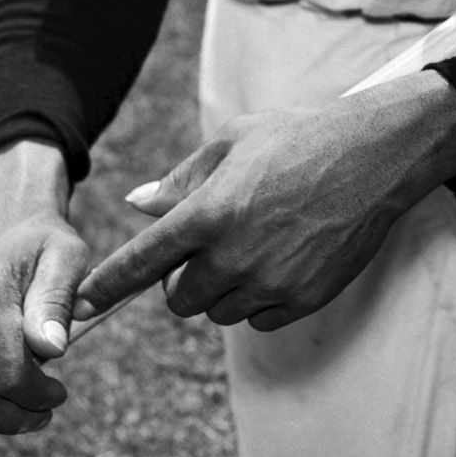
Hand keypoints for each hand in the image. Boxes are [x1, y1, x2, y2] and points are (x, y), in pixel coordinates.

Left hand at [74, 73, 455, 333]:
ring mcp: (271, 283)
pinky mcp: (303, 300)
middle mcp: (235, 256)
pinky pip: (258, 319)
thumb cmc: (299, 137)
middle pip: (178, 298)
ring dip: (222, 289)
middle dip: (182, 277)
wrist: (375, 155)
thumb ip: (181, 179)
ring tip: (254, 243)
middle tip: (208, 243)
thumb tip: (138, 204)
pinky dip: (259, 299)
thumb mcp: (233, 141)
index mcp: (210, 213)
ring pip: (218, 311)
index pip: (140, 263)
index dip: (106, 288)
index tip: (80, 308)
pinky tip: (281, 259)